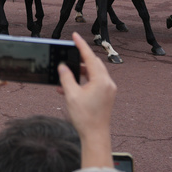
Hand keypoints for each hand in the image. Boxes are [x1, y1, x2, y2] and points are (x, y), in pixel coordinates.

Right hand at [57, 33, 116, 168]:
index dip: (81, 45)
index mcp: (101, 80)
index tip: (75, 36)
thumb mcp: (71, 95)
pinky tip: (71, 87)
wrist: (95, 136)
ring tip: (67, 74)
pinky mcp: (106, 96)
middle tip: (69, 55)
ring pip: (94, 73)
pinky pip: (95, 82)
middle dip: (80, 59)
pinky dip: (84, 81)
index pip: (89, 57)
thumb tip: (62, 67)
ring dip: (81, 71)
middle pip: (93, 63)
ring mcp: (108, 90)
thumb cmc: (85, 117)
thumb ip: (66, 78)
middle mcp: (107, 83)